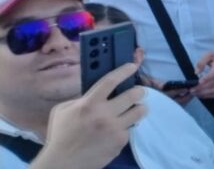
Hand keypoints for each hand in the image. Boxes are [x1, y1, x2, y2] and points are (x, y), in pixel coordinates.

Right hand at [31, 63, 145, 168]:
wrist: (63, 162)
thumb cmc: (61, 135)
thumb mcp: (63, 110)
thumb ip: (81, 99)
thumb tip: (97, 93)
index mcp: (89, 103)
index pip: (110, 81)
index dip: (124, 71)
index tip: (132, 67)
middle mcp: (105, 114)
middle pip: (133, 95)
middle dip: (139, 91)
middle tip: (139, 92)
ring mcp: (114, 128)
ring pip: (139, 111)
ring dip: (139, 108)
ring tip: (135, 109)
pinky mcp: (120, 141)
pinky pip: (129, 129)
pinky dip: (125, 128)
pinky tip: (117, 130)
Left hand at [192, 51, 213, 98]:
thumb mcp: (210, 55)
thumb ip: (201, 62)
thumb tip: (196, 72)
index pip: (213, 74)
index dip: (206, 79)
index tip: (198, 82)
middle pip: (212, 84)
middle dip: (201, 88)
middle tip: (192, 90)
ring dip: (203, 93)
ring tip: (195, 93)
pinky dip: (208, 95)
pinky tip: (201, 95)